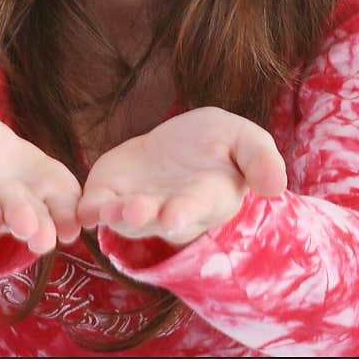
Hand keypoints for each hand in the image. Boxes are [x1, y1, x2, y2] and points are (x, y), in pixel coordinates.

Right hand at [0, 103, 81, 254]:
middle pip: (6, 208)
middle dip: (19, 217)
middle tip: (31, 229)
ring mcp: (22, 196)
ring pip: (36, 213)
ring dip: (46, 225)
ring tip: (55, 238)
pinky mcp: (50, 189)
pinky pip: (62, 203)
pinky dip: (71, 213)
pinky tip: (80, 222)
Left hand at [77, 107, 287, 244]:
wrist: (180, 142)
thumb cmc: (218, 144)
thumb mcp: (244, 139)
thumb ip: (260, 159)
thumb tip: (277, 186)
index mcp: (205, 198)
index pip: (195, 208)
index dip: (185, 213)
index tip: (175, 216)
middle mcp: (168, 210)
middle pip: (154, 219)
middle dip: (144, 216)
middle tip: (136, 210)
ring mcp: (136, 206)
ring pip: (122, 219)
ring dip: (114, 216)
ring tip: (109, 209)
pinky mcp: (108, 194)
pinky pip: (94, 207)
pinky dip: (87, 209)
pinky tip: (81, 208)